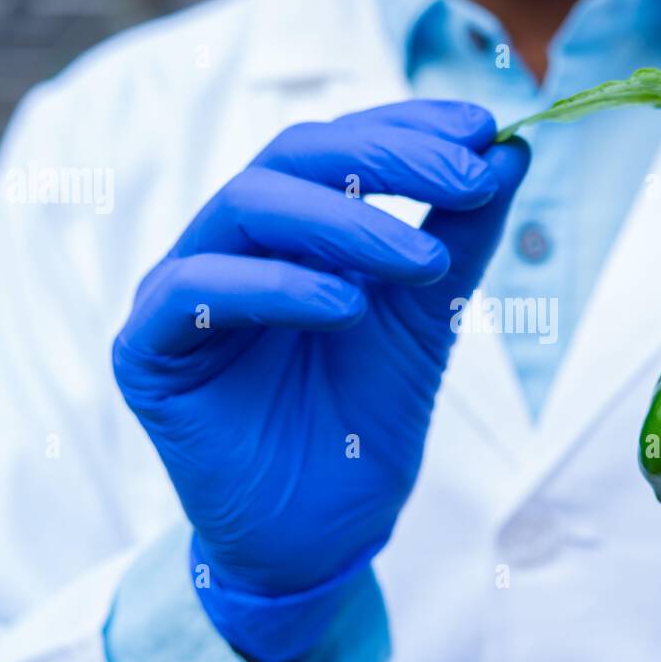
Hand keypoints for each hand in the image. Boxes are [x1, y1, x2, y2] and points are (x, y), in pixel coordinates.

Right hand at [113, 101, 528, 661]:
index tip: (483, 129)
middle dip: (387, 158)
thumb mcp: (426, 316)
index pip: (339, 147)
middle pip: (291, 156)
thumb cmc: (366, 422)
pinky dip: (276, 286)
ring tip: (422, 262)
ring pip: (246, 207)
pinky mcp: (148, 351)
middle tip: (466, 177)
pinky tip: (346, 308)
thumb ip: (458, 236)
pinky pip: (195, 289)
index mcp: (289, 227)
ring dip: (345, 223)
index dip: (407, 126)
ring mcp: (182, 290)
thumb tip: (512, 151)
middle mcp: (231, 243)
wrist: (324, 535)